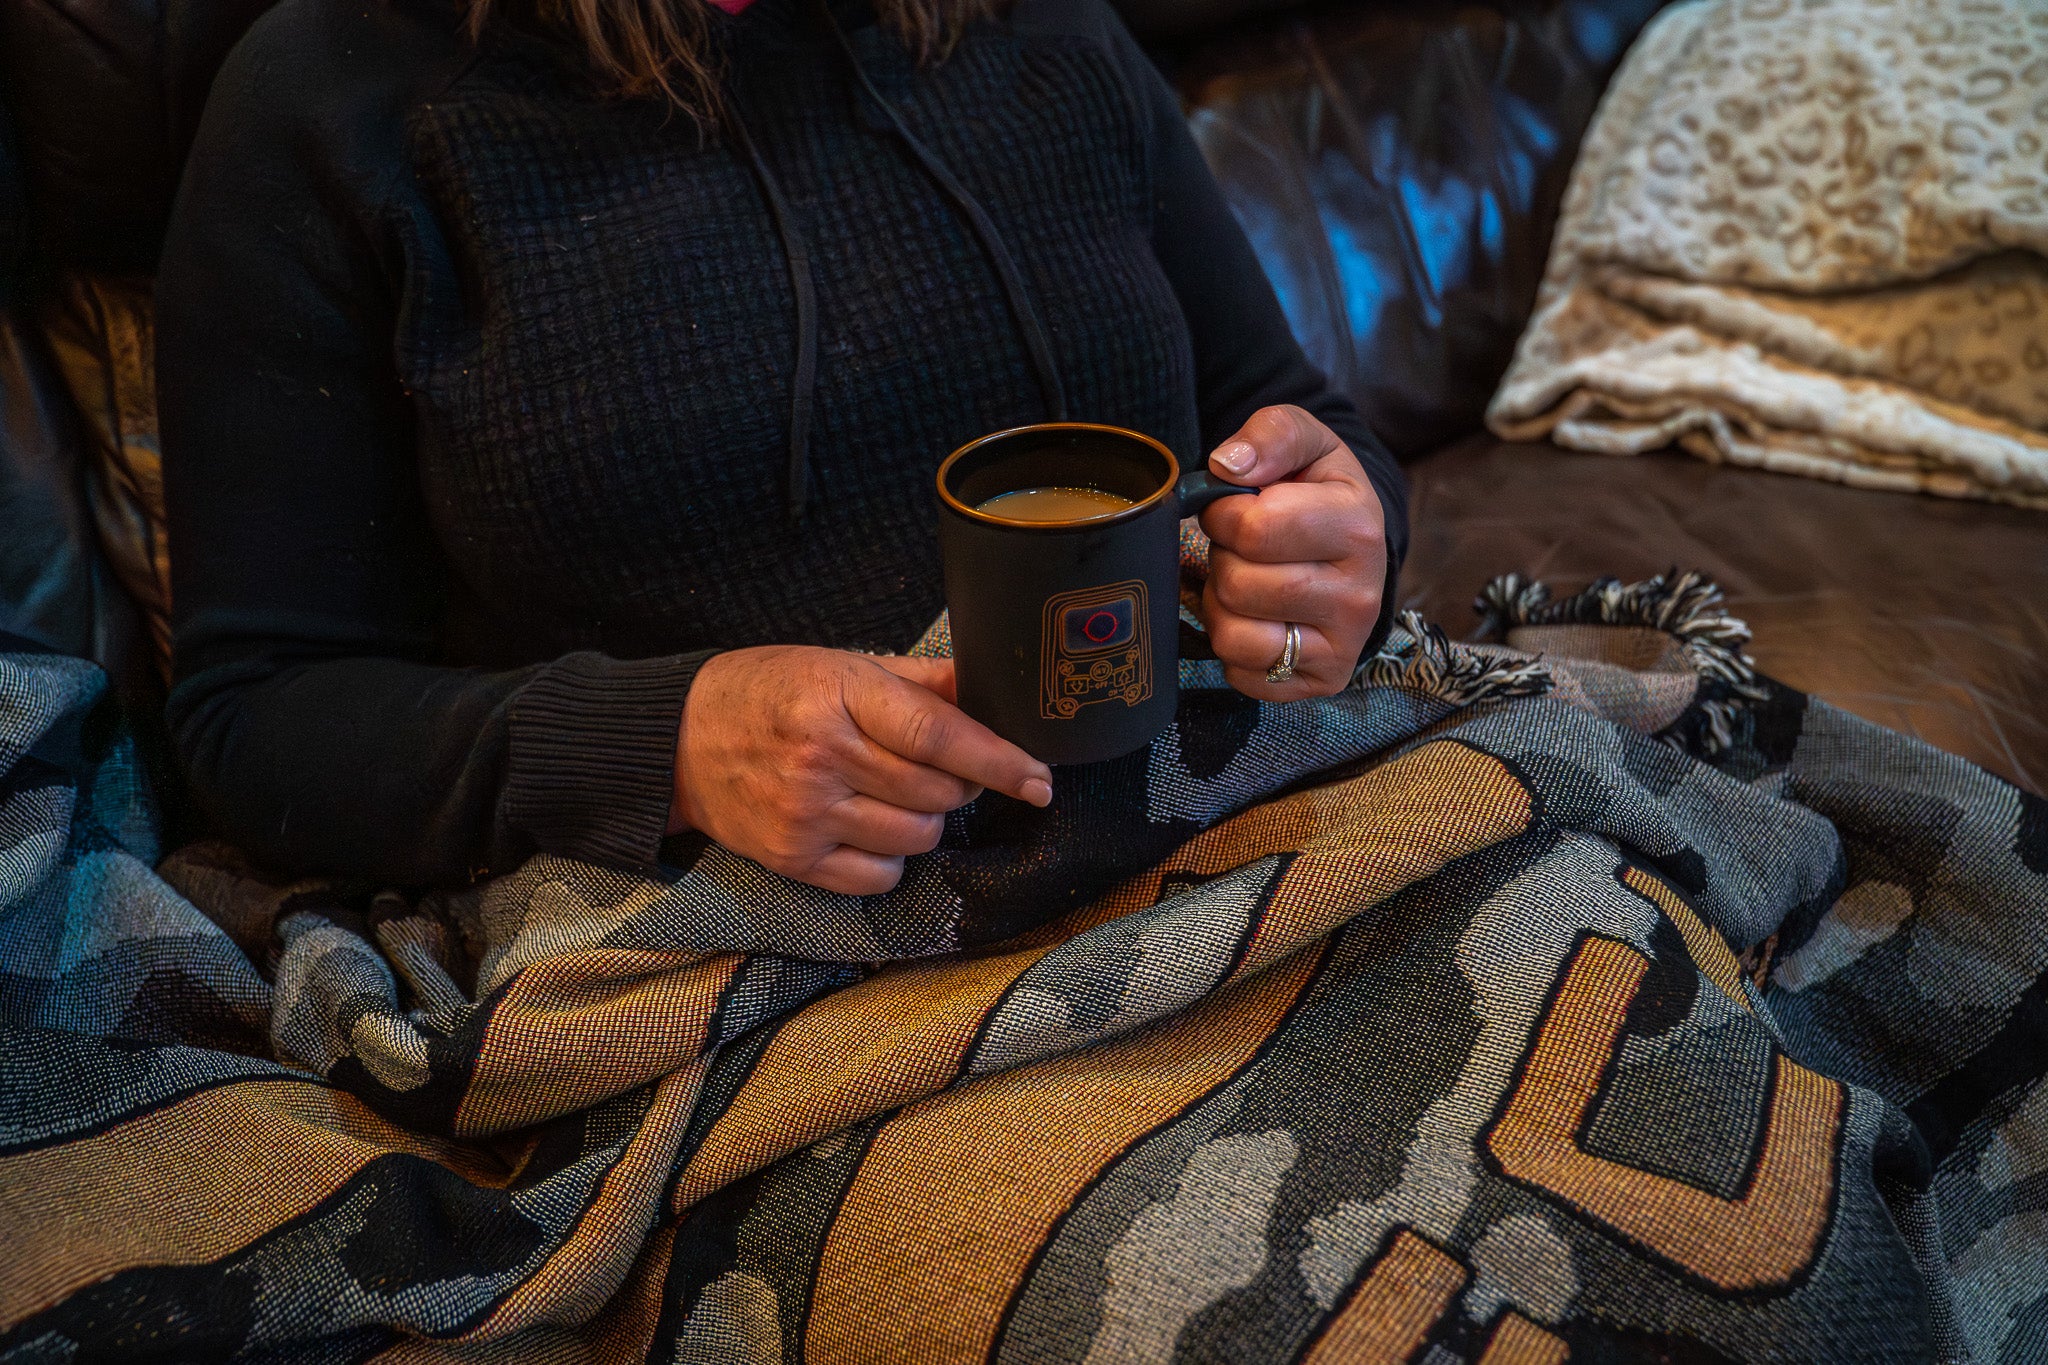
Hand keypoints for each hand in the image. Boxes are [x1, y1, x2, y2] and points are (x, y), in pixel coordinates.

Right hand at [668, 646, 1052, 894]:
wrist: (677, 738)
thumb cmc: (769, 691)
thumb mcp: (840, 663)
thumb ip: (919, 680)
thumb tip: (991, 689)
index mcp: (840, 695)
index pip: (939, 734)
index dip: (998, 760)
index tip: (1039, 779)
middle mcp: (822, 756)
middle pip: (937, 792)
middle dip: (959, 785)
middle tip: (940, 769)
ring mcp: (806, 812)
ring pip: (917, 837)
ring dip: (926, 820)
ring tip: (894, 794)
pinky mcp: (791, 857)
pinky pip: (879, 876)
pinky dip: (891, 857)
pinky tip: (869, 826)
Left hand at [1198, 405, 1387, 700]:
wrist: (1353, 545)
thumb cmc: (1318, 491)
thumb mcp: (1305, 442)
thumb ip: (1270, 434)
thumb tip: (1227, 466)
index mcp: (1358, 527)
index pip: (1254, 528)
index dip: (1223, 514)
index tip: (1235, 509)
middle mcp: (1360, 595)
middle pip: (1239, 585)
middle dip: (1223, 560)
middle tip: (1243, 550)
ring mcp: (1344, 645)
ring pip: (1235, 637)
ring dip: (1222, 606)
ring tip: (1246, 582)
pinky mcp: (1322, 681)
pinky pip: (1242, 675)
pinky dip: (1233, 648)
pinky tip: (1256, 618)